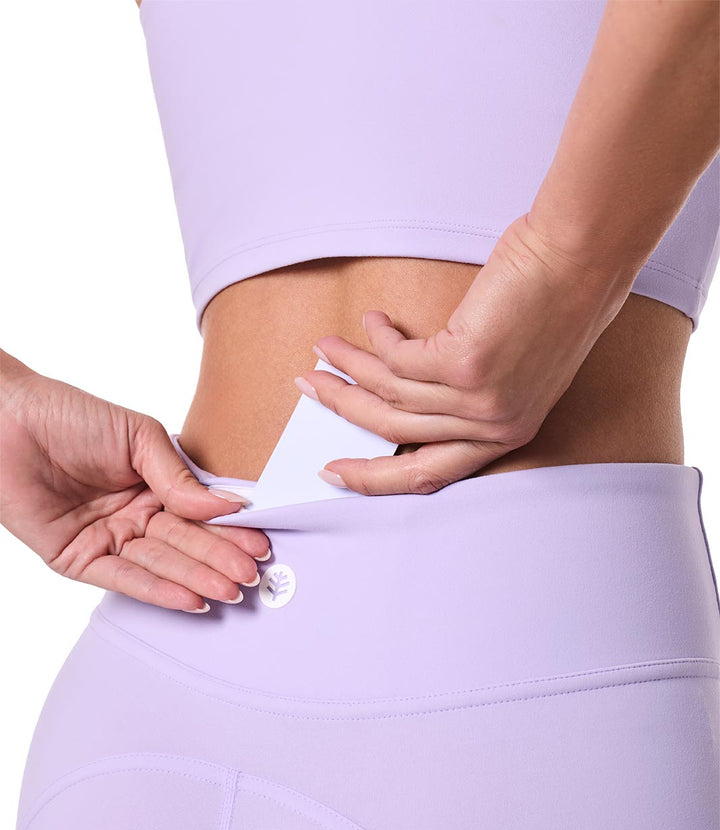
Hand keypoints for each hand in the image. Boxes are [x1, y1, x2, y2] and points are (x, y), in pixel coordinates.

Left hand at [0, 354, 271, 610]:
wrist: (6, 419)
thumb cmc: (67, 415)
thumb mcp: (138, 437)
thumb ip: (179, 477)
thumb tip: (227, 505)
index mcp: (153, 485)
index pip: (200, 515)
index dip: (231, 530)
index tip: (259, 542)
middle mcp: (134, 515)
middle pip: (185, 544)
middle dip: (219, 559)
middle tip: (250, 572)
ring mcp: (108, 538)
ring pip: (160, 564)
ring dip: (196, 578)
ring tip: (228, 588)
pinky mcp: (78, 558)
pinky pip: (122, 578)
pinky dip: (156, 589)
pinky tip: (188, 596)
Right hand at [296, 213, 639, 494]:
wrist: (579, 259)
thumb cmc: (551, 303)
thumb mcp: (512, 367)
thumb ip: (467, 393)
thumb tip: (397, 388)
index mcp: (505, 435)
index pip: (427, 474)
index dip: (372, 477)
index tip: (335, 471)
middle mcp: (492, 428)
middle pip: (395, 434)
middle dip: (343, 411)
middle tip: (310, 389)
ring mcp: (479, 401)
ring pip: (389, 394)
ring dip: (349, 368)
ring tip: (325, 349)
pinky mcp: (466, 365)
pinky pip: (399, 359)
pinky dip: (378, 338)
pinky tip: (374, 320)